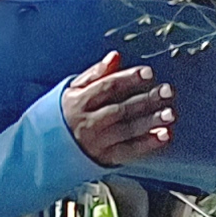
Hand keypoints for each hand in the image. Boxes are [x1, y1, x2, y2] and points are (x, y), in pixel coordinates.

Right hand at [61, 51, 176, 164]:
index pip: (107, 87)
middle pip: (120, 110)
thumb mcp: (73, 90)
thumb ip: (96, 74)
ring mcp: (96, 142)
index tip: (148, 73)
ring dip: (150, 122)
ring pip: (126, 131)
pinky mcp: (103, 159)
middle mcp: (87, 122)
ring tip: (170, 113)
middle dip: (146, 100)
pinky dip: (147, 144)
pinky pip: (128, 151)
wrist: (45, 149)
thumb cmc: (64, 114)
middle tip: (167, 91)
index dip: (129, 79)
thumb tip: (115, 56)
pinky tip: (163, 136)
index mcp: (79, 101)